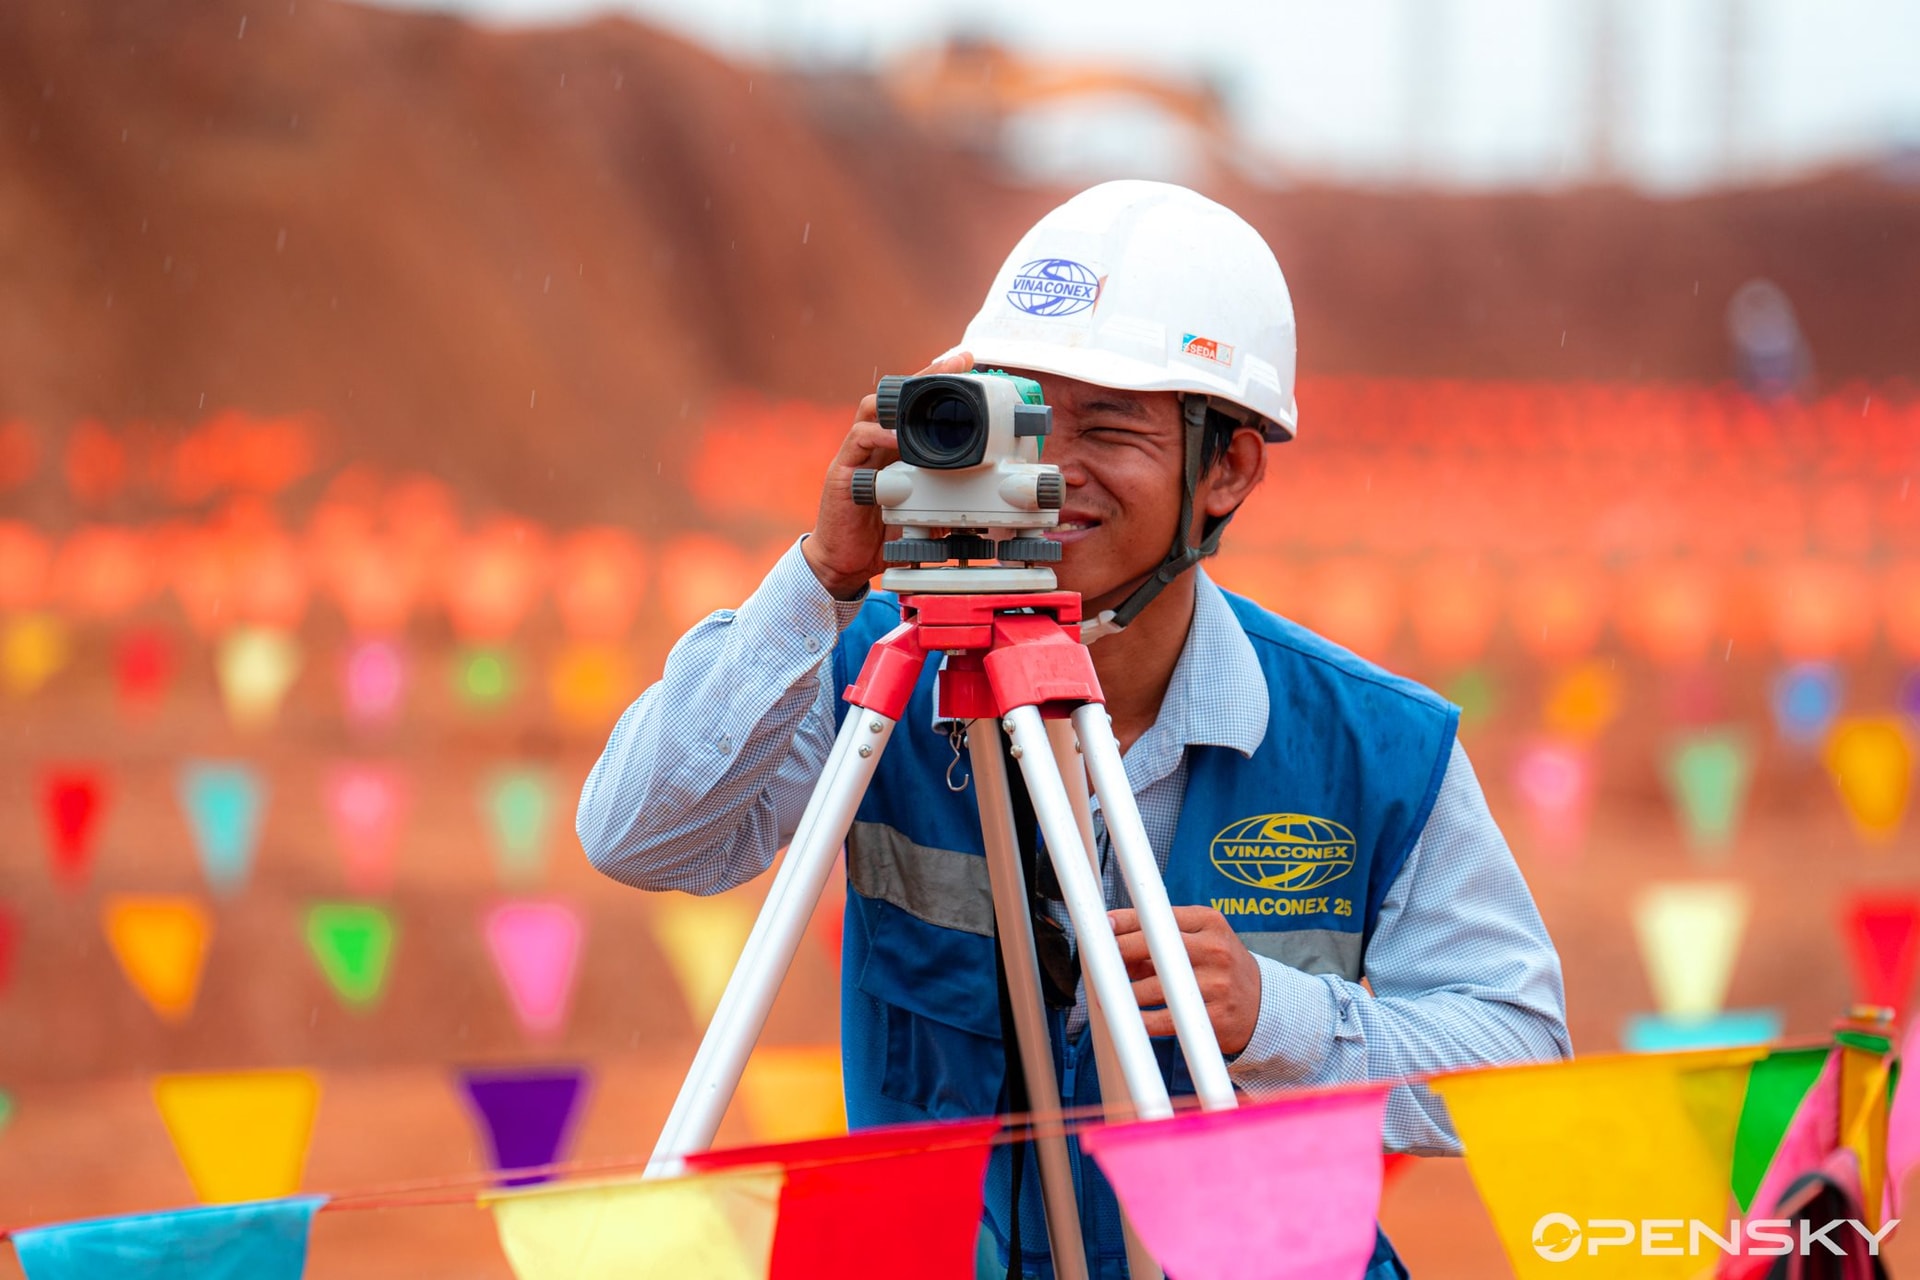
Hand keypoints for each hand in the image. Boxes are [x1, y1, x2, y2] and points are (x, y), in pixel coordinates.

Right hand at [802, 348, 972, 598]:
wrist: (845, 562)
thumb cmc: (882, 534)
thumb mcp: (924, 510)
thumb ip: (945, 496)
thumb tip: (982, 498)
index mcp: (896, 447)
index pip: (916, 404)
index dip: (939, 380)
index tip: (967, 362)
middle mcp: (875, 443)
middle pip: (896, 395)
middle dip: (926, 374)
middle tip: (954, 362)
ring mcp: (857, 454)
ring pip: (873, 408)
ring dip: (900, 397)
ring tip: (926, 391)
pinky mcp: (843, 471)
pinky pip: (858, 441)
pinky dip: (878, 433)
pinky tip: (896, 435)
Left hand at [1107, 906, 1262, 1056]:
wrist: (1263, 1004)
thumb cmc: (1221, 966)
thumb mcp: (1203, 938)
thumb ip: (1164, 936)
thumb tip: (1114, 941)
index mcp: (1209, 922)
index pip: (1159, 916)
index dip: (1126, 921)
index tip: (1103, 926)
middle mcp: (1215, 949)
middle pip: (1154, 946)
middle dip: (1120, 953)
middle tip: (1101, 961)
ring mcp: (1217, 984)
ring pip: (1154, 986)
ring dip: (1125, 991)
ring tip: (1111, 994)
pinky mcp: (1214, 1017)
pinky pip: (1165, 1019)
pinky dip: (1141, 1019)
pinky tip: (1130, 1018)